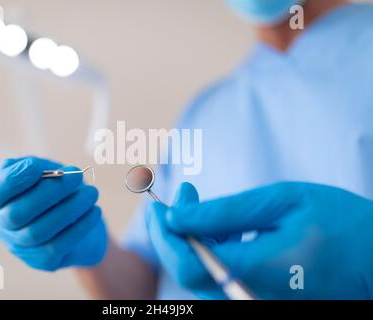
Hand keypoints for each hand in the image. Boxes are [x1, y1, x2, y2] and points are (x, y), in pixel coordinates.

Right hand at [0, 157, 106, 270]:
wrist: (86, 223)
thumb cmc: (62, 191)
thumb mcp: (50, 171)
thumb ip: (34, 166)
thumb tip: (8, 165)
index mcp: (0, 201)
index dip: (11, 180)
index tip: (36, 166)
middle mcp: (4, 226)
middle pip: (17, 214)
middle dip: (48, 192)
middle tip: (76, 176)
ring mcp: (22, 247)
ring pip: (39, 231)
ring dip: (69, 208)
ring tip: (92, 193)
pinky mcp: (43, 261)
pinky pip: (59, 244)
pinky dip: (80, 225)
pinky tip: (95, 210)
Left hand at [147, 182, 372, 298]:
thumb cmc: (340, 224)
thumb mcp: (282, 202)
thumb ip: (226, 212)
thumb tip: (177, 215)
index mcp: (256, 271)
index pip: (186, 264)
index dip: (164, 233)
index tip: (160, 201)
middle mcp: (249, 296)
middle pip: (188, 272)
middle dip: (174, 229)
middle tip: (182, 193)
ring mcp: (254, 301)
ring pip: (201, 274)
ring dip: (192, 236)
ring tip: (200, 201)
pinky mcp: (258, 298)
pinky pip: (220, 277)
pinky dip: (210, 248)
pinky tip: (223, 226)